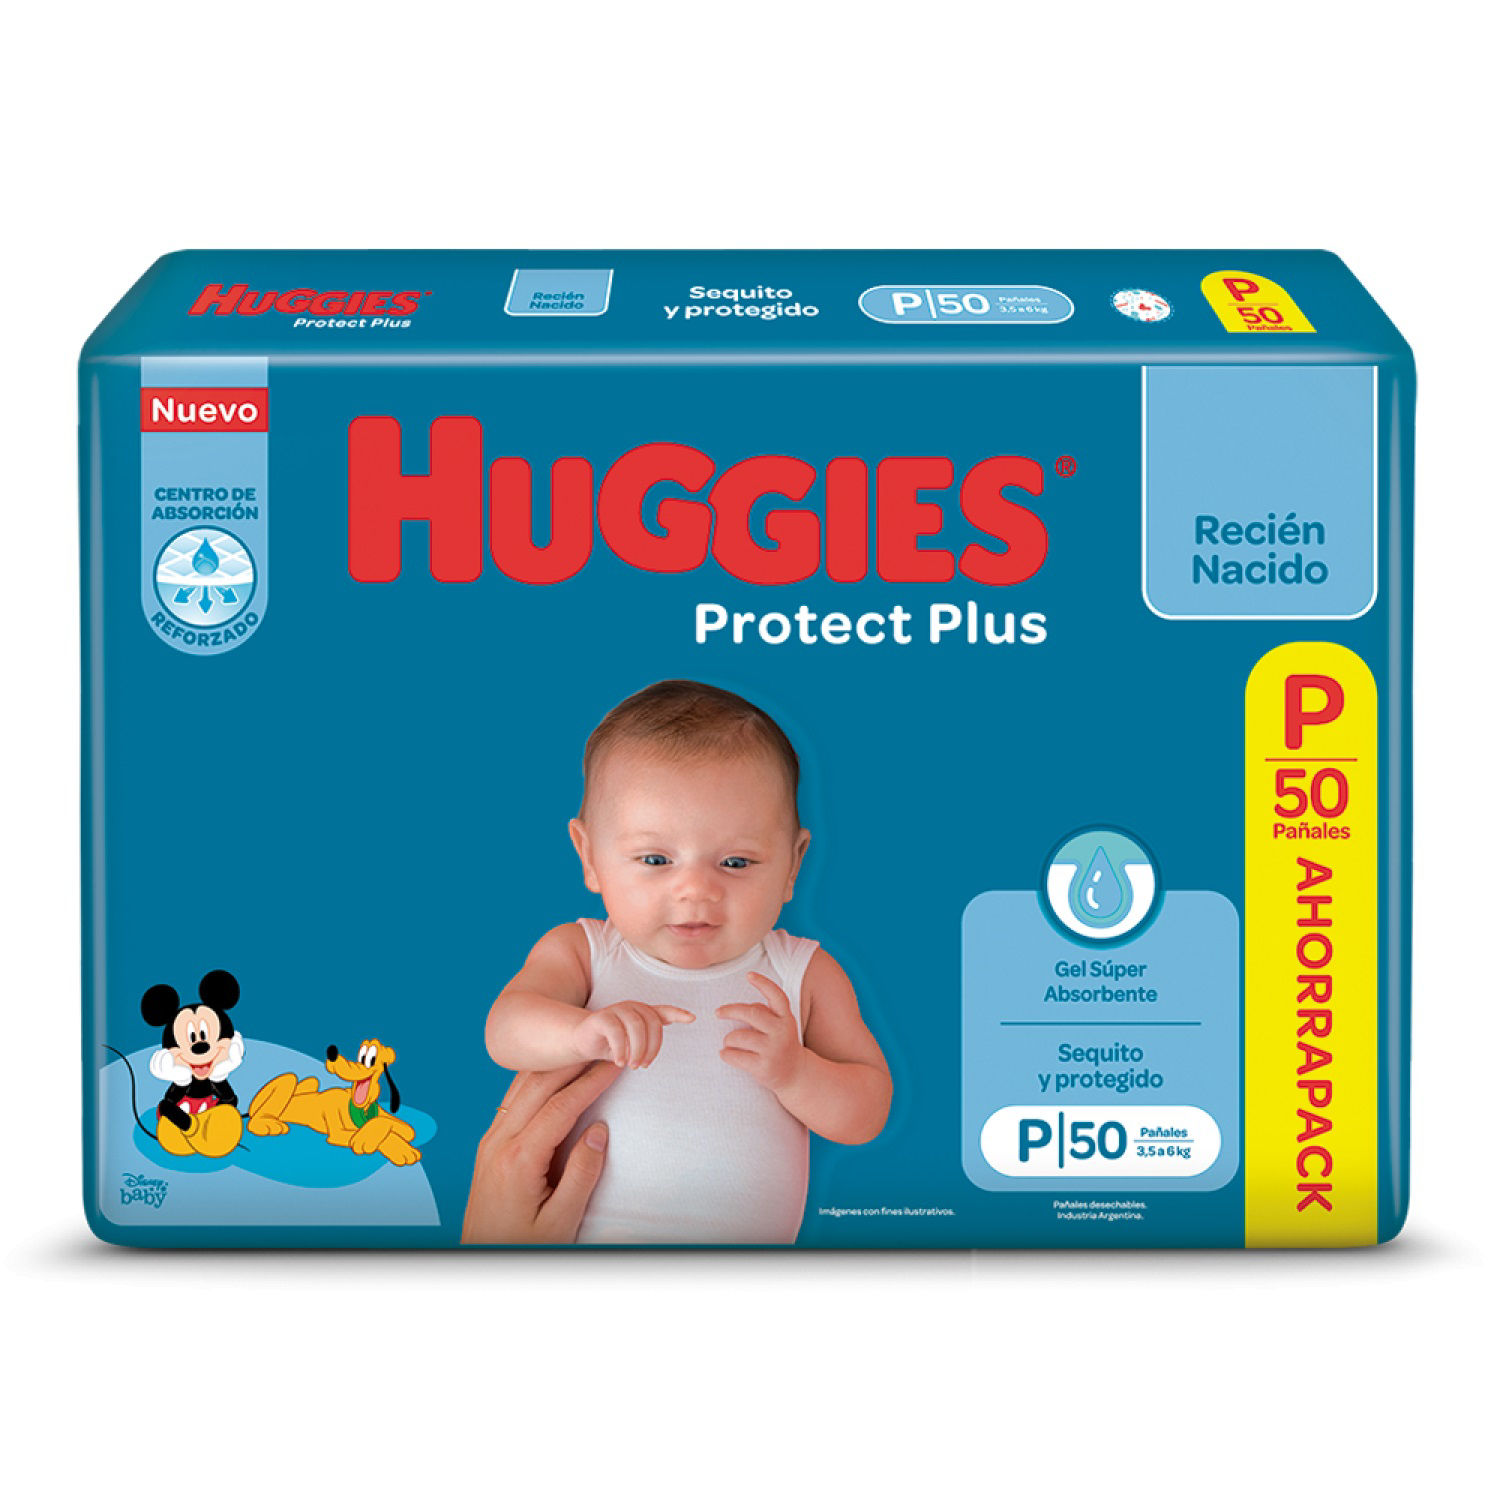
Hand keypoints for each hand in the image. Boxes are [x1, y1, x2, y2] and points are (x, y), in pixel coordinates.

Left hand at [461, 1061, 621, 1244]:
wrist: (483, 1260)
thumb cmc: (524, 1246)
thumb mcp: (561, 1221)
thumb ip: (582, 1174)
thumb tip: (600, 1129)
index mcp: (519, 1160)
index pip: (561, 1107)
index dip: (591, 1082)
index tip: (614, 1065)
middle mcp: (499, 1144)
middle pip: (538, 1087)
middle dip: (573, 1062)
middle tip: (602, 1046)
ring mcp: (490, 1142)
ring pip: (521, 1088)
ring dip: (553, 1066)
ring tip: (581, 1052)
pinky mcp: (489, 1146)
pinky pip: (512, 1101)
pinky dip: (535, 1080)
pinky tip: (552, 1074)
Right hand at [572, 1000, 693, 1068]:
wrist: (582, 1040)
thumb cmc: (612, 1042)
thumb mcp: (632, 1042)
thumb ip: (648, 1037)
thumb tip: (660, 1041)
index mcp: (642, 1013)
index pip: (664, 1011)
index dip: (678, 1013)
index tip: (692, 1018)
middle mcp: (632, 1008)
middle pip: (652, 1023)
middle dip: (651, 1047)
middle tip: (644, 1065)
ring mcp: (616, 1010)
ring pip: (636, 1026)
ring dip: (637, 1049)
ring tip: (632, 1065)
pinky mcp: (601, 1018)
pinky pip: (616, 1031)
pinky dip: (620, 1049)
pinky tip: (619, 1062)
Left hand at [716, 973, 803, 1091]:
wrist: (795, 1074)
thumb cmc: (781, 1043)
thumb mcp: (780, 1025)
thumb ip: (765, 1013)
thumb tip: (736, 1008)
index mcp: (786, 1018)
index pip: (777, 996)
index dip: (763, 983)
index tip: (749, 975)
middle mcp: (781, 1032)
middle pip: (751, 1013)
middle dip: (730, 1010)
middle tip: (718, 1012)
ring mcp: (773, 1050)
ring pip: (738, 1036)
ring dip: (728, 1038)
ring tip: (728, 1042)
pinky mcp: (763, 1067)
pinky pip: (734, 1055)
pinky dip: (725, 1054)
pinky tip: (726, 1053)